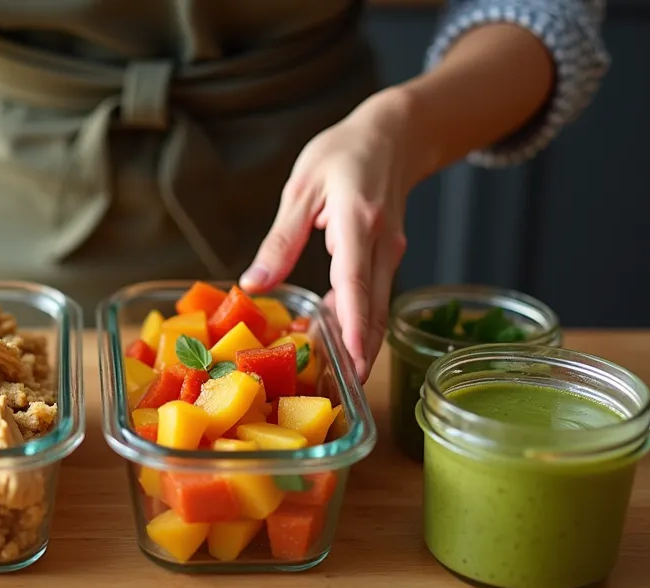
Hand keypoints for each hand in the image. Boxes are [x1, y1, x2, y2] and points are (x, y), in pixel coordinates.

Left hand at [240, 89, 426, 381]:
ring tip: (333, 374)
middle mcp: (383, 244)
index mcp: (358, 222)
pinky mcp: (389, 258)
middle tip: (341, 390)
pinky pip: (373, 296)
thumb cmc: (344, 153)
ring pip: (376, 307)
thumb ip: (280, 240)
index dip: (354, 325)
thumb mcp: (302, 188)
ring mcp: (391, 253)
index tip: (351, 360)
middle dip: (361, 352)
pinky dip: (358, 319)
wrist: (396, 135)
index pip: (355, 282)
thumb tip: (254, 284)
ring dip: (359, 341)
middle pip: (373, 307)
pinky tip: (334, 335)